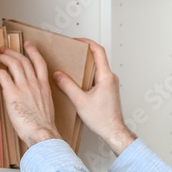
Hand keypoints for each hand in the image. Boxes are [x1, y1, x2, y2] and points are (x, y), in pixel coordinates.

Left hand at [0, 42, 62, 147]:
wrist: (42, 132)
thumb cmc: (44, 126)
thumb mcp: (47, 107)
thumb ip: (40, 98)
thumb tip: (32, 98)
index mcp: (44, 86)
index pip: (40, 63)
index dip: (33, 51)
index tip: (28, 46)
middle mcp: (34, 83)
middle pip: (23, 59)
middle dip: (12, 52)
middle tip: (5, 50)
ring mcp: (23, 87)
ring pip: (13, 63)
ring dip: (3, 58)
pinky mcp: (12, 93)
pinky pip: (2, 75)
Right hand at [53, 38, 135, 155]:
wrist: (113, 131)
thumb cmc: (102, 119)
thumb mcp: (80, 101)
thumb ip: (67, 86)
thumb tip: (58, 75)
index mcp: (106, 77)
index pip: (98, 51)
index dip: (87, 42)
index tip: (77, 40)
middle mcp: (111, 78)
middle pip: (98, 57)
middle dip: (84, 52)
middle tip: (73, 51)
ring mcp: (111, 84)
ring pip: (98, 67)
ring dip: (86, 64)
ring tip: (73, 65)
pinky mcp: (109, 90)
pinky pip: (99, 76)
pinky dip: (88, 74)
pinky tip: (79, 80)